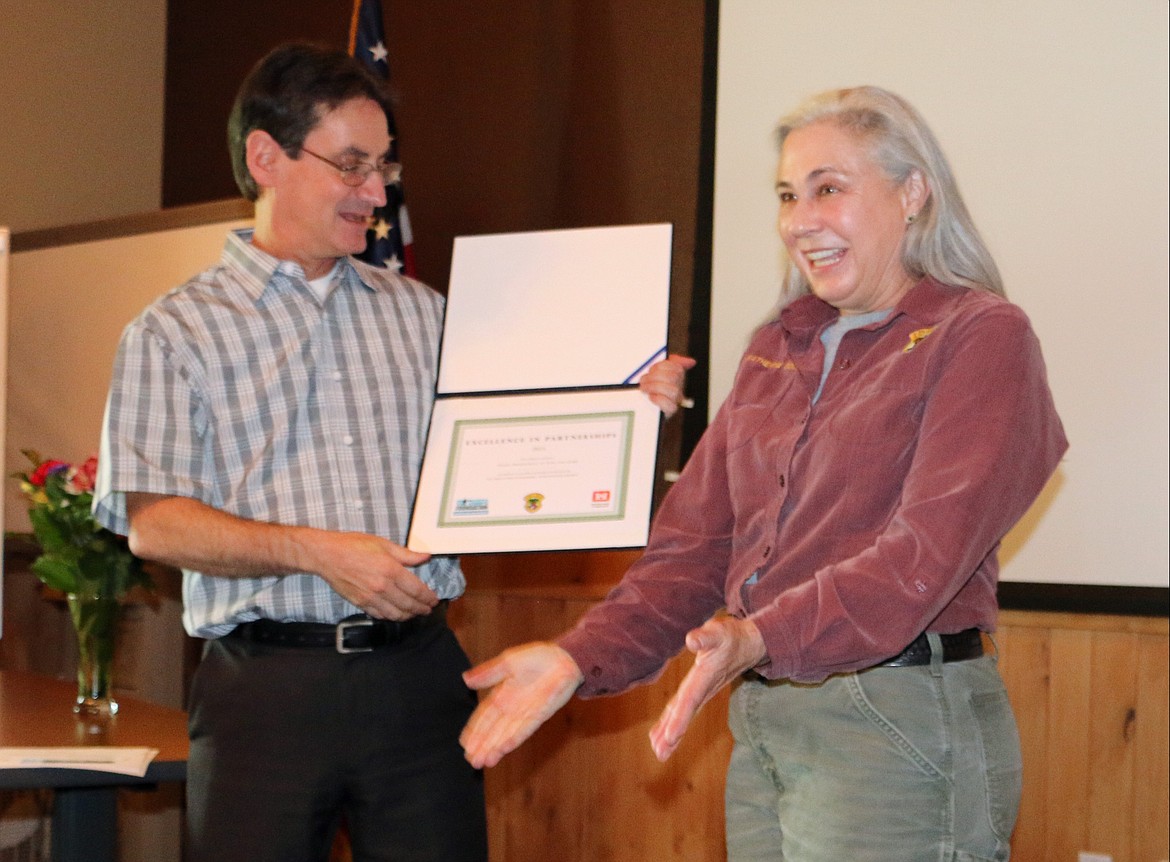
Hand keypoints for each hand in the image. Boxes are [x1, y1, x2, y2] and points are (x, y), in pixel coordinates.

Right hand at [305, 531, 436, 620]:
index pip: (416, 590)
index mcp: (391, 570)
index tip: (434, 599)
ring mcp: (371, 598)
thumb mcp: (384, 544)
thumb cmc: (355, 545)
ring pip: (395, 614)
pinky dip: (391, 617)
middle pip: (408, 604)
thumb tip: (426, 556)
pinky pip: (380, 615)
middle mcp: (382, 587)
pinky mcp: (360, 603)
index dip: (428, 597)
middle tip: (428, 609)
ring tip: (415, 613)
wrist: (327, 555)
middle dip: (422, 608)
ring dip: (408, 616)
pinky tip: (396, 614)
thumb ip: (407, 554)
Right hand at [460, 642, 584, 767]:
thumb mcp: (508, 662)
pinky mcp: (540, 715)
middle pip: (493, 730)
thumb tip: (465, 679)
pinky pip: (525, 729)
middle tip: (471, 761)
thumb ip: (488, 673)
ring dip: (494, 748)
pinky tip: (504, 749)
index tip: (464, 744)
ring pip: (506, 734)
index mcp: (501, 694)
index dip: (474, 730)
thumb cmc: (536, 658)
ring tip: (483, 762)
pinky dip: (515, 739)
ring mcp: (525, 713)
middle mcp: (511, 708)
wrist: (564, 659)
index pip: (484, 715)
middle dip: (481, 746)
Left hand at [639, 354, 695, 417]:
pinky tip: (650, 397)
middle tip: (643, 380)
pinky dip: (658, 399)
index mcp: (677, 378)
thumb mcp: (656, 374)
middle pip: (674, 377)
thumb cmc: (649, 391)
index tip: (651, 369)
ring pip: (673, 390)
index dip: (662, 366)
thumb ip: (670, 363)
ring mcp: (675, 401)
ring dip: (654, 386)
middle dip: (655, 376)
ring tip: (644, 388)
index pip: (677, 368)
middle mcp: (678, 389)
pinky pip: (669, 405)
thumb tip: (691, 362)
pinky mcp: (670, 412)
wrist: (640, 412)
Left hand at [649, 616, 765, 761]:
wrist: (747, 644)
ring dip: (671, 734)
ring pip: (683, 715)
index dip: (680, 719)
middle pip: (685, 714)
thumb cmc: (730, 637)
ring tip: (659, 752)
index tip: (670, 736)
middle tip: (660, 753)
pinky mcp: (699, 691)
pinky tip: (662, 736)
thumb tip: (691, 640)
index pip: (690, 700)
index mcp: (705, 676)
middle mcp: (703, 689)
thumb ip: (705, 637)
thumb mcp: (718, 632)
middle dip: (673, 734)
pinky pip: (683, 710)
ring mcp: (701, 692)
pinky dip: (673, 724)